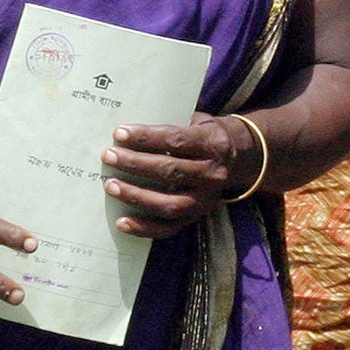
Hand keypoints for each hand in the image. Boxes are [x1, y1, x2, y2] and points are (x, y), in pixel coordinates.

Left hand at [101, 115, 255, 239]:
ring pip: (168, 204)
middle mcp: (213, 174)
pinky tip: (122, 221)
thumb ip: (173, 123)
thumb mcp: (199, 121)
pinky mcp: (198, 216)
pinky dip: (144, 227)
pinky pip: (169, 228)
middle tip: (108, 156)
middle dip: (135, 164)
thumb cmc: (207, 134)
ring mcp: (206, 199)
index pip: (176, 141)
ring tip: (110, 185)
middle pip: (170, 171)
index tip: (119, 134)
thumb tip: (131, 128)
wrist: (241, 156)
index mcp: (213, 144)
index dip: (146, 138)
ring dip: (136, 196)